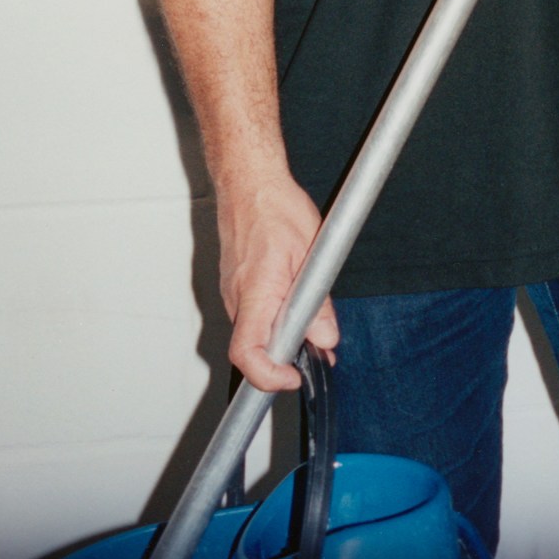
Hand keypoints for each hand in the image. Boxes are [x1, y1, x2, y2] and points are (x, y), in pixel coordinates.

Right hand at [218, 171, 339, 391]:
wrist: (248, 181)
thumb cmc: (274, 206)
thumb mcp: (310, 252)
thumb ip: (317, 302)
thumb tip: (325, 339)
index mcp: (255, 292)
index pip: (247, 354)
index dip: (269, 376)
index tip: (294, 377)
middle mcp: (237, 299)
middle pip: (254, 350)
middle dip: (286, 358)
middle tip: (321, 351)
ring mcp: (233, 294)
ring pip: (256, 333)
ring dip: (283, 335)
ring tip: (315, 322)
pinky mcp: (236, 287)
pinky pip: (254, 315)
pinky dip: (276, 317)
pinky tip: (296, 302)